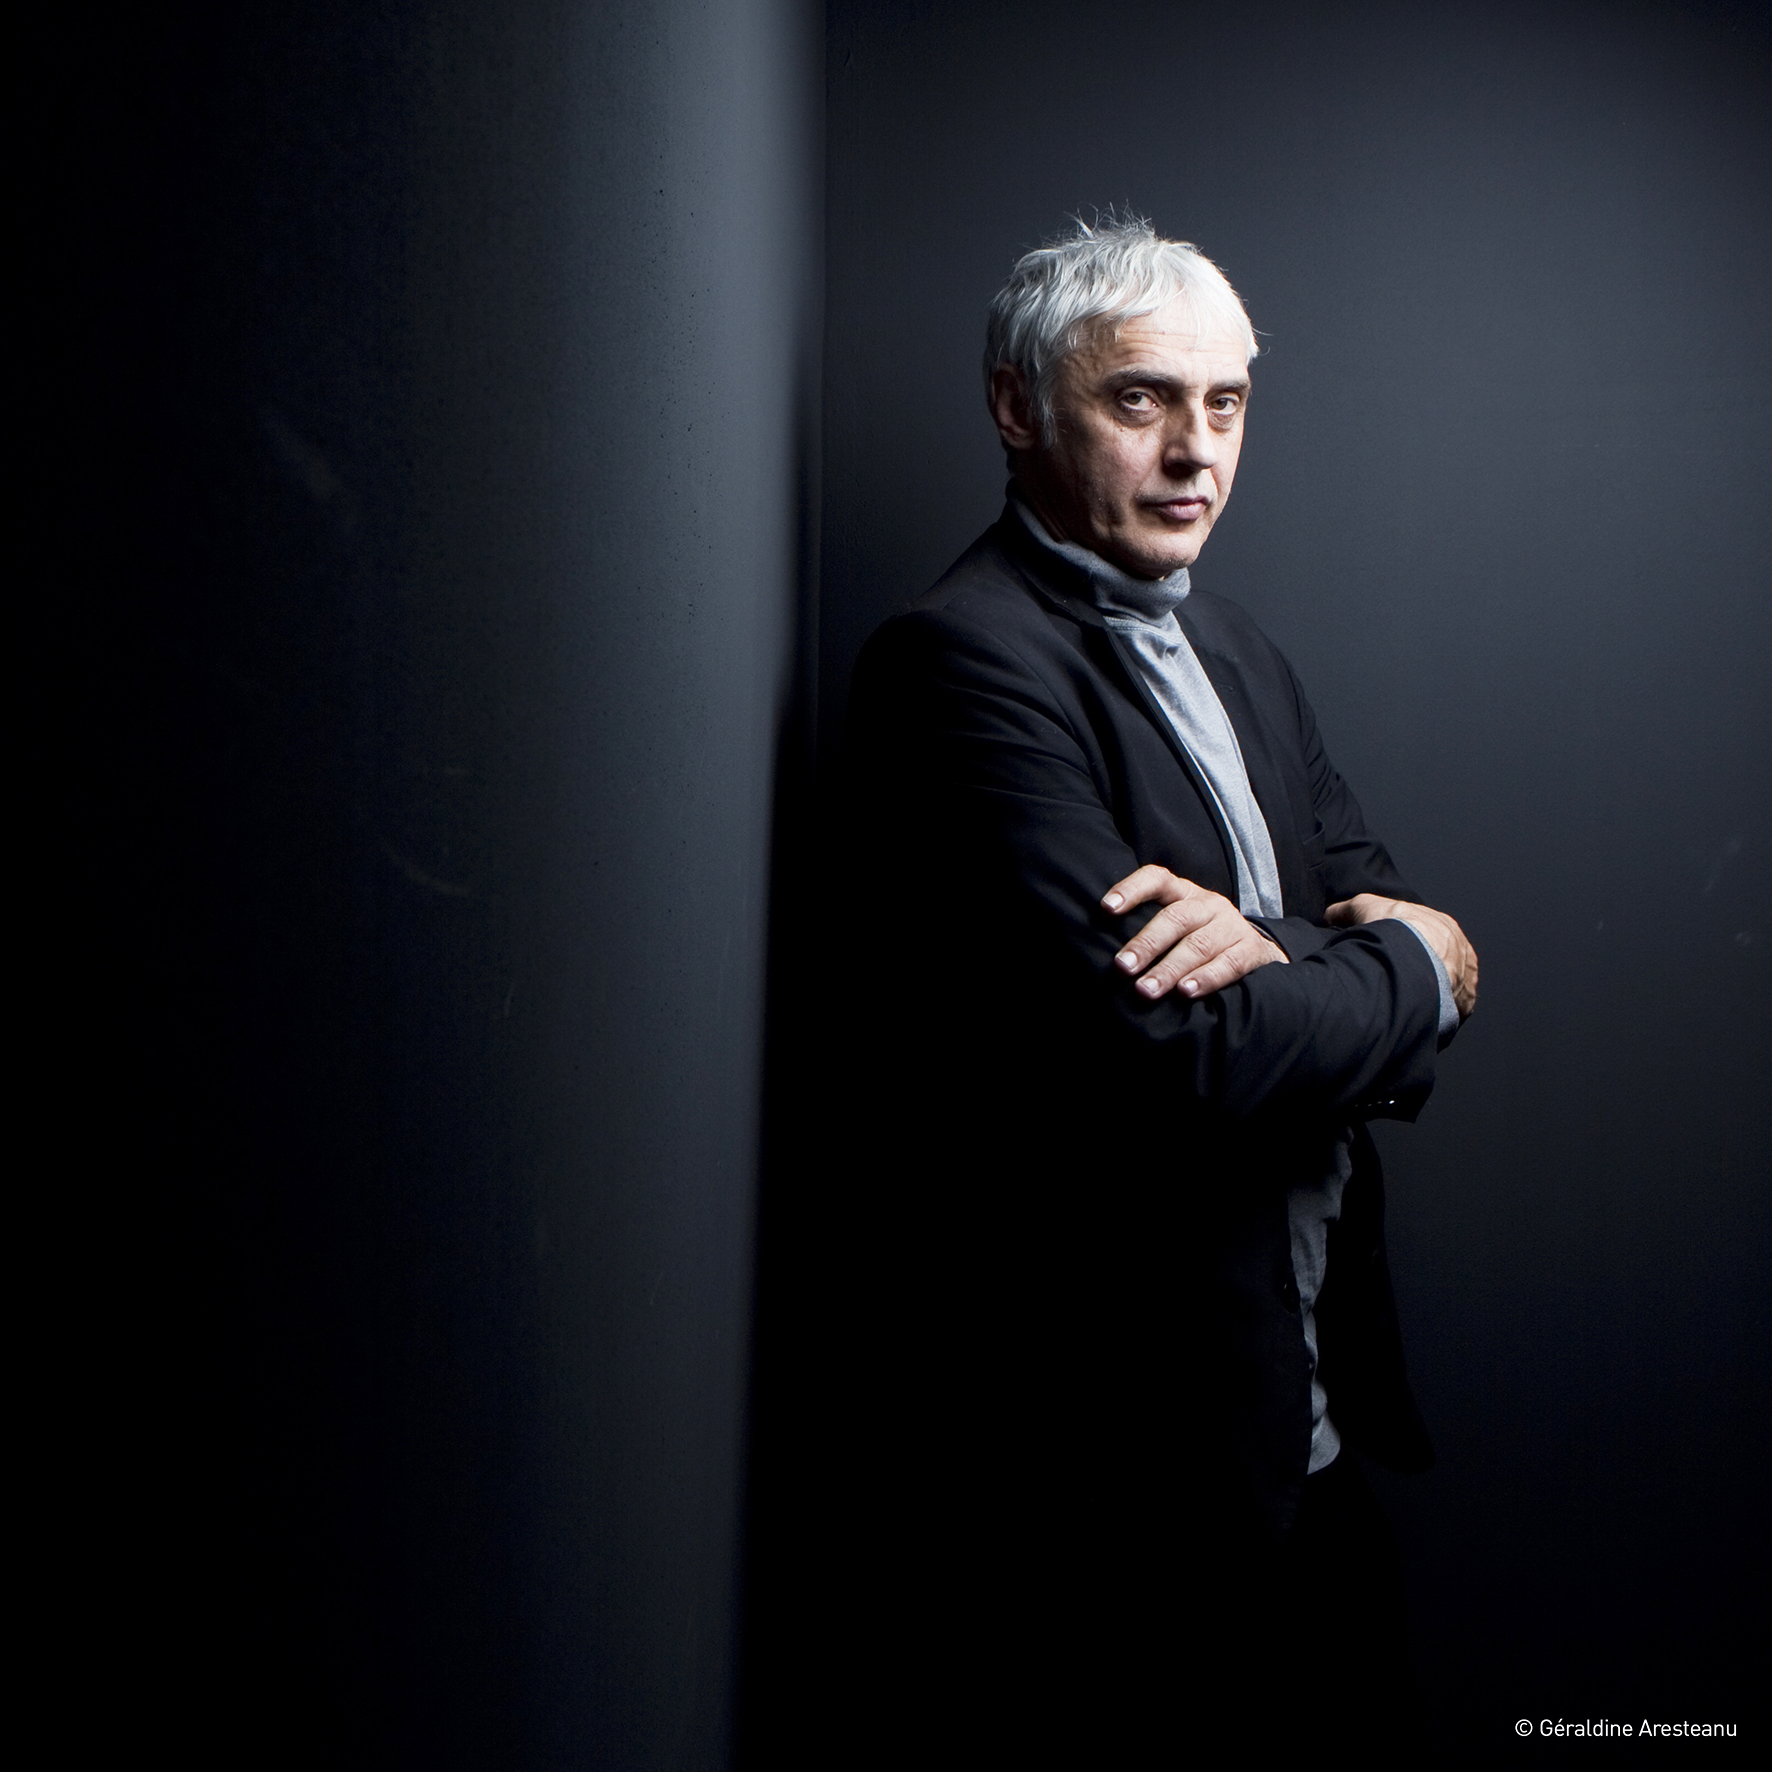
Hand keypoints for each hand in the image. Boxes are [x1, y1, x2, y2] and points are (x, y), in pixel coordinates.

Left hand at [1100, 865, 1287, 1001]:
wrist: (1258, 952)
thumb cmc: (1201, 939)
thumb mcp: (1178, 926)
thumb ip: (1150, 930)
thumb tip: (1105, 953)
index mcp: (1185, 893)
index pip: (1157, 879)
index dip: (1131, 889)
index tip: (1105, 908)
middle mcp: (1208, 904)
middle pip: (1176, 918)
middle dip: (1146, 944)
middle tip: (1123, 967)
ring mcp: (1231, 926)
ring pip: (1199, 945)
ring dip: (1169, 969)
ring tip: (1146, 989)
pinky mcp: (1251, 950)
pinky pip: (1229, 964)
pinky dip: (1206, 978)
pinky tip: (1185, 992)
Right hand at [1324, 893, 1477, 1019]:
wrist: (1409, 962)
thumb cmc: (1394, 932)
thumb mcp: (1364, 906)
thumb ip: (1348, 910)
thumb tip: (1332, 914)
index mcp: (1445, 927)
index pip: (1427, 936)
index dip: (1405, 945)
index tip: (1388, 954)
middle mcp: (1462, 952)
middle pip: (1439, 963)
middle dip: (1418, 970)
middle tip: (1392, 980)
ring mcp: (1467, 980)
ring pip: (1445, 988)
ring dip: (1426, 993)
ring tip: (1398, 999)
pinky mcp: (1464, 1005)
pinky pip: (1449, 1011)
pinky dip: (1432, 1012)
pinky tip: (1412, 1012)